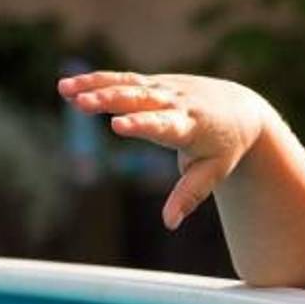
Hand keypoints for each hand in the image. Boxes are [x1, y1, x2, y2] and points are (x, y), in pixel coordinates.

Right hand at [58, 71, 270, 229]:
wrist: (239, 108)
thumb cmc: (224, 147)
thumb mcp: (213, 173)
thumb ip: (189, 196)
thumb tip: (169, 223)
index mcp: (190, 127)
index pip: (162, 124)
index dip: (140, 124)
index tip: (117, 125)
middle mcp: (176, 103)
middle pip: (139, 100)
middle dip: (111, 101)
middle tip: (83, 104)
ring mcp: (164, 89)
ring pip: (126, 85)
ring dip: (95, 86)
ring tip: (64, 90)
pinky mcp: (154, 82)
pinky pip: (122, 80)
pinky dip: (96, 81)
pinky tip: (69, 87)